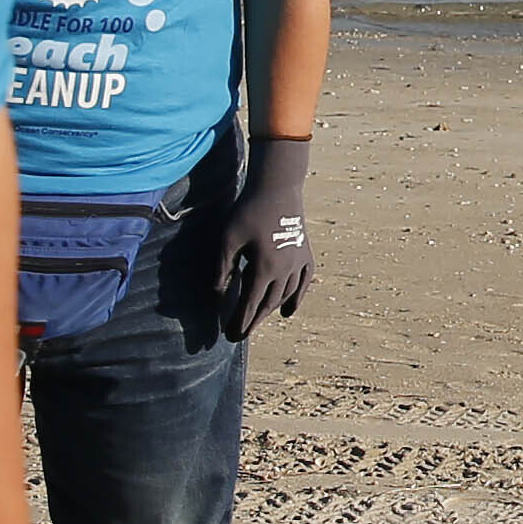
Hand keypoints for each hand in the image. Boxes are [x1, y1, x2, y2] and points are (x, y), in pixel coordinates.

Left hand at [208, 133, 313, 335]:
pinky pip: (304, 282)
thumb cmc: (249, 210)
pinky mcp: (305, 252)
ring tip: (259, 319)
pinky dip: (297, 298)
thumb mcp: (229, 239)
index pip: (252, 303)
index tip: (232, 336)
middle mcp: (286, 270)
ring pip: (287, 294)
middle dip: (255, 320)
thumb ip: (223, 268)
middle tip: (241, 334)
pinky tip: (288, 310)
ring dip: (272, 310)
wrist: (278, 187)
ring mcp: (299, 261)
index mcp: (265, 268)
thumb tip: (218, 294)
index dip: (241, 321)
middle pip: (269, 303)